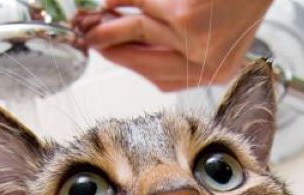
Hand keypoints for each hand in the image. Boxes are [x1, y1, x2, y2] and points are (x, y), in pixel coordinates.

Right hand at [79, 0, 272, 91]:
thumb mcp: (215, 28)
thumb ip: (177, 42)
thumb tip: (125, 42)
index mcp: (214, 71)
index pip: (159, 78)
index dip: (128, 63)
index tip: (105, 52)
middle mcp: (206, 64)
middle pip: (143, 60)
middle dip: (110, 45)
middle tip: (88, 34)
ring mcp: (196, 43)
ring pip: (138, 28)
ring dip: (110, 21)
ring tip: (92, 15)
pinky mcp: (185, 19)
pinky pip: (142, 3)